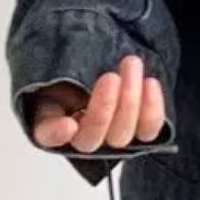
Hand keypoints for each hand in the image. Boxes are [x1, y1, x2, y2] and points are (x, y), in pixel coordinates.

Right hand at [29, 53, 167, 150]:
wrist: (102, 60)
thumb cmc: (74, 63)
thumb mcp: (58, 62)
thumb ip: (58, 70)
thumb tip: (59, 69)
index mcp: (49, 121)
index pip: (47, 136)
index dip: (57, 134)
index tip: (68, 125)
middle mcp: (79, 136)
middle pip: (90, 139)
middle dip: (103, 107)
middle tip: (111, 77)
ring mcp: (109, 137)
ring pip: (120, 136)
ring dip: (129, 101)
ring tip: (131, 65)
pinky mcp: (137, 132)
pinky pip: (147, 131)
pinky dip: (152, 110)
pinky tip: (149, 83)